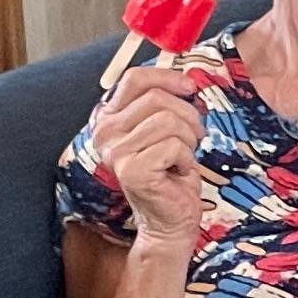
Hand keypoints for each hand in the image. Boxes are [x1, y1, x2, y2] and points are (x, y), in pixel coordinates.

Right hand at [90, 64, 205, 254]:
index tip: (189, 88)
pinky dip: (187, 160)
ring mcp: (116, 152)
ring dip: (188, 140)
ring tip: (182, 158)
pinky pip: (175, 146)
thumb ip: (164, 102)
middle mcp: (105, 133)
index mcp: (109, 118)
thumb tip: (185, 76)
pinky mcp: (133, 170)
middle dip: (187, 116)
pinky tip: (177, 173)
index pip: (135, 79)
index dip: (167, 78)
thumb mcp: (164, 130)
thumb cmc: (170, 174)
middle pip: (157, 98)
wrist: (169, 221)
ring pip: (169, 121)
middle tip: (192, 138)